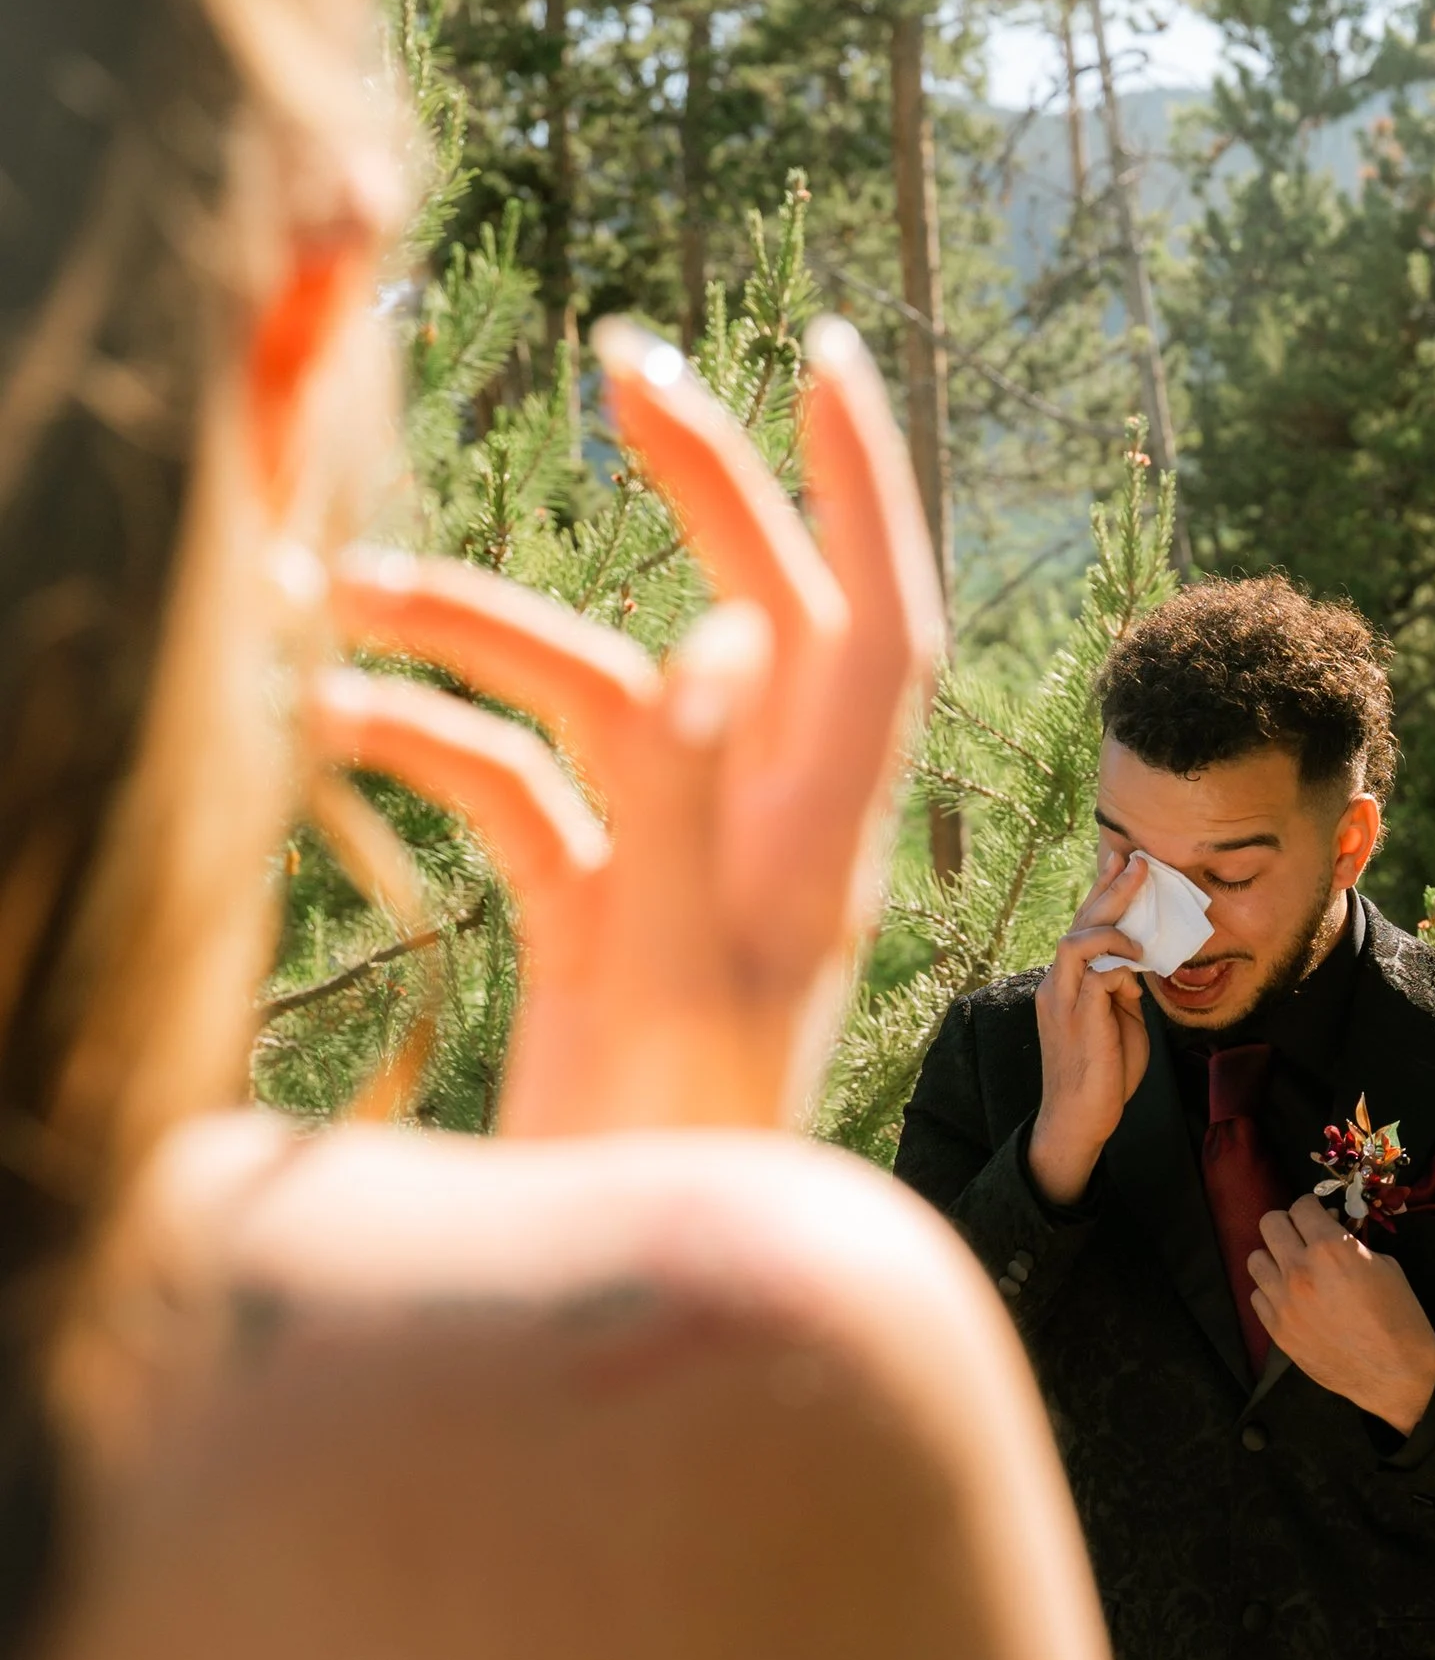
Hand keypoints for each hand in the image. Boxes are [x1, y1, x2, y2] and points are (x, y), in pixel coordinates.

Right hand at [309, 316, 945, 1136]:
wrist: (614, 1309)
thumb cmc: (662, 1178)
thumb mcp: (675, 980)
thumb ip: (691, 801)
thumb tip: (722, 628)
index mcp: (818, 851)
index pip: (876, 628)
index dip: (863, 487)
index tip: (829, 350)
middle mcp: (764, 845)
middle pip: (751, 620)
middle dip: (696, 490)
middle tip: (622, 363)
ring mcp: (675, 881)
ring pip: (592, 697)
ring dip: (473, 638)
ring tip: (333, 596)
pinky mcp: (594, 929)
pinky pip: (518, 795)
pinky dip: (433, 749)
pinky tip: (335, 726)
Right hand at [1027, 851, 1153, 1208]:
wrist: (1080, 1119)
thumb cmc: (1104, 1074)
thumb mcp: (1122, 1021)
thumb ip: (1124, 989)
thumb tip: (1138, 964)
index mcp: (1067, 984)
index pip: (1083, 928)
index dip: (1103, 894)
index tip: (1123, 864)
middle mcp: (1058, 984)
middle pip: (1080, 923)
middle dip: (1111, 889)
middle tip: (1139, 860)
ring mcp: (1062, 999)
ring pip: (1077, 939)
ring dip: (1111, 921)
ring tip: (1140, 913)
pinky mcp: (1076, 1016)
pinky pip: (1093, 972)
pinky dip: (1118, 959)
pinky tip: (1139, 962)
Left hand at [1247, 1195, 1434, 1431]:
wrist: (1395, 1373)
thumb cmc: (1400, 1316)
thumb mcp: (1385, 1265)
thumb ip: (1350, 1243)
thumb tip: (1330, 1231)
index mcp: (1330, 1248)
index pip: (1301, 1206)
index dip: (1313, 1207)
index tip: (1319, 1215)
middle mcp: (1299, 1270)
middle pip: (1270, 1223)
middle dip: (1289, 1224)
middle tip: (1304, 1236)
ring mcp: (1283, 1301)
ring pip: (1255, 1259)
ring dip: (1275, 1258)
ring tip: (1294, 1269)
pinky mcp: (1276, 1329)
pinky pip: (1257, 1295)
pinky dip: (1271, 1292)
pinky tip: (1292, 1299)